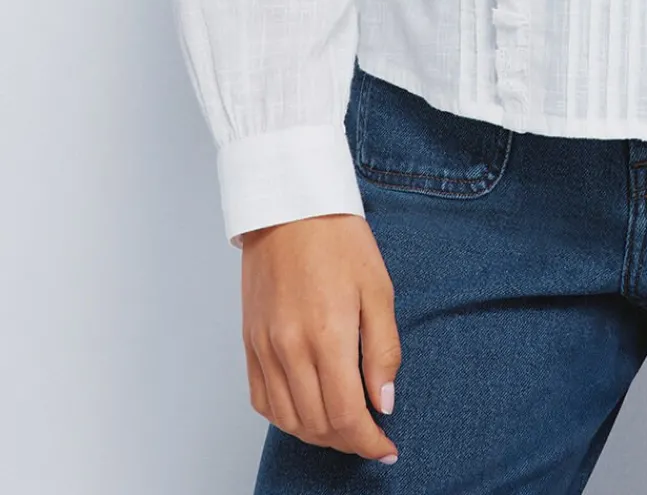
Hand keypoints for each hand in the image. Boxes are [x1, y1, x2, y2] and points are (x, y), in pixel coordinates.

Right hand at [240, 213, 401, 462]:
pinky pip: (262, 401)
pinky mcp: (249, 343)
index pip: (346, 415)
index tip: (387, 448)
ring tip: (344, 427)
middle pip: (318, 424)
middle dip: (349, 441)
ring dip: (318, 434)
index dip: (369, 441)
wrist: (289, 206)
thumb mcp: (378, 288)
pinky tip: (308, 411)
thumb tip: (384, 402)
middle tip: (371, 436)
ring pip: (289, 420)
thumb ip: (383, 350)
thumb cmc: (339, 240)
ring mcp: (264, 348)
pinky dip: (287, 418)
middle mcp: (290, 349)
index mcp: (327, 335)